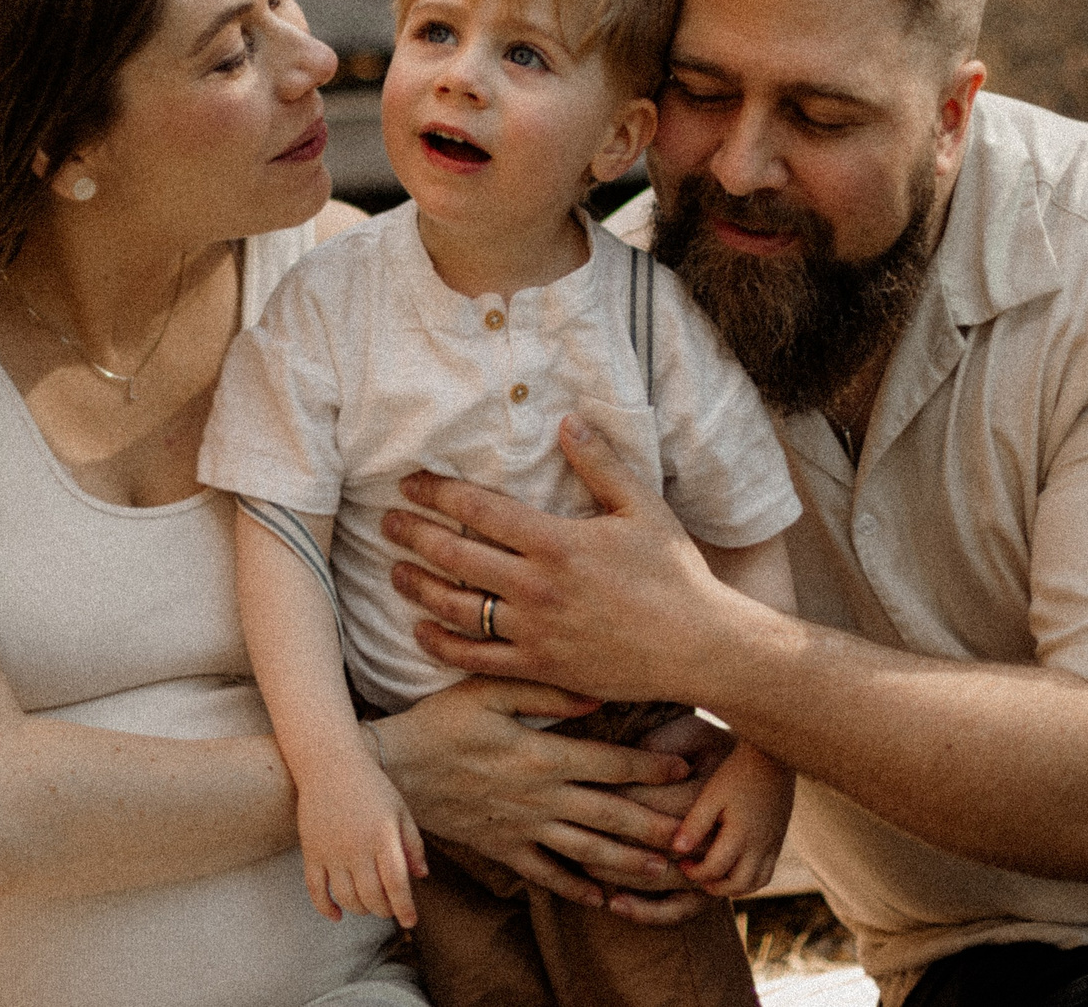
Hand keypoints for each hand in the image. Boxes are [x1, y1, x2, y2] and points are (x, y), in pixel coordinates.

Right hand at [296, 756, 425, 927]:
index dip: (404, 907)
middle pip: (372, 895)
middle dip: (384, 910)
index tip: (410, 922)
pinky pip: (315, 890)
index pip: (396, 883)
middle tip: (389, 908)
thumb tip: (421, 877)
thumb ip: (412, 844)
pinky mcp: (311, 852)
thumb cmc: (371, 787)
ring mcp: (331, 851)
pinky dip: (326, 908)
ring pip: (346, 897)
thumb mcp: (399, 810)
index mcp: (383, 835)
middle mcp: (356, 847)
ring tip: (369, 906)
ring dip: (360, 909)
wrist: (329, 764)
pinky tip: (338, 916)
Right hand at [374, 676, 699, 908]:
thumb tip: (597, 695)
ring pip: (588, 851)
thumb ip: (544, 690)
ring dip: (629, 861)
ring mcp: (523, 829)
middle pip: (611, 814)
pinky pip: (548, 875)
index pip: (610, 763)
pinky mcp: (504, 850)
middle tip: (694, 831)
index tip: (687, 768)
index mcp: (541, 756)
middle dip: (655, 823)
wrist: (392, 772)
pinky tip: (604, 898)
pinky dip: (578, 888)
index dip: (652, 767)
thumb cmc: (439, 722)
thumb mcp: (486, 691)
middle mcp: (540, 798)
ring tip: (664, 869)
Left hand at [384, 418, 750, 705]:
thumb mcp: (643, 507)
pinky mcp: (539, 668)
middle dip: (414, 535)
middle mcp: (536, 587)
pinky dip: (441, 644)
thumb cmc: (676, 574)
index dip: (438, 492)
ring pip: (456, 608)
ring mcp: (534, 631)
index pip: (478, 509)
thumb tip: (566, 420)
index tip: (411, 482)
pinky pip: (475, 658)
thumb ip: (600, 463)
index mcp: (557, 542)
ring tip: (394, 571)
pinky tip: (420, 631)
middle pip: (455, 556)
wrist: (699, 647)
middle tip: (387, 521)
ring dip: (418, 587)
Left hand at [669, 739, 794, 898]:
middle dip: (714, 886)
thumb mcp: (712, 794)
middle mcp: (761, 845)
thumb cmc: (737, 772)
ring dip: (733, 887)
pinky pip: (767, 872)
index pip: (716, 869)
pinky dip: (749, 879)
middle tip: (696, 874)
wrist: (773, 756)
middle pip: (739, 885)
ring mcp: (773, 844)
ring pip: (756, 884)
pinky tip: (732, 866)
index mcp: (741, 834)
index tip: (681, 861)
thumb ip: (695, 823)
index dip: (694, 872)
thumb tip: (677, 850)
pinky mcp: (778, 840)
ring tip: (713, 874)